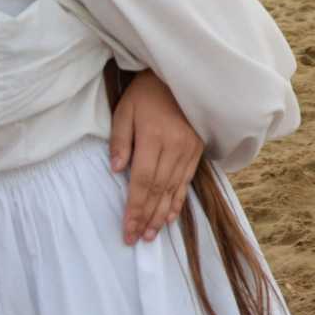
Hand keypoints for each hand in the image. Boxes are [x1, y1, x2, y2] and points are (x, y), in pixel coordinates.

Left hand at [109, 70, 204, 244]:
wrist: (183, 76)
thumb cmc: (147, 92)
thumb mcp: (125, 109)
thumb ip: (120, 140)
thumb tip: (116, 170)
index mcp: (153, 137)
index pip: (142, 181)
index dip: (134, 208)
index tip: (126, 230)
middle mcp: (174, 147)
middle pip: (158, 189)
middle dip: (146, 217)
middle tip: (136, 238)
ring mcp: (189, 149)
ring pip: (174, 189)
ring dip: (162, 214)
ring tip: (151, 233)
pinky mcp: (198, 149)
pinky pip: (187, 180)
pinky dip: (178, 200)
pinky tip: (171, 215)